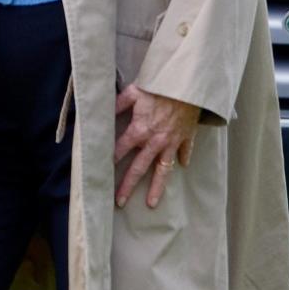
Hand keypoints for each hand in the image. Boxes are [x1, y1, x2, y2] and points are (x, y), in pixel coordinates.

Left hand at [114, 83, 198, 208]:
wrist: (186, 86)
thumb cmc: (157, 87)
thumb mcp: (133, 92)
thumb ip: (118, 104)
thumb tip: (103, 111)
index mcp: (139, 130)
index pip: (121, 149)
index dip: (111, 158)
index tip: (102, 170)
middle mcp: (155, 141)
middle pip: (139, 167)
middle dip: (128, 185)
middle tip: (120, 201)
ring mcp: (172, 142)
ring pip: (163, 170)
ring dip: (157, 187)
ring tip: (151, 203)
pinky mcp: (186, 138)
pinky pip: (185, 152)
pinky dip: (183, 159)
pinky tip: (181, 167)